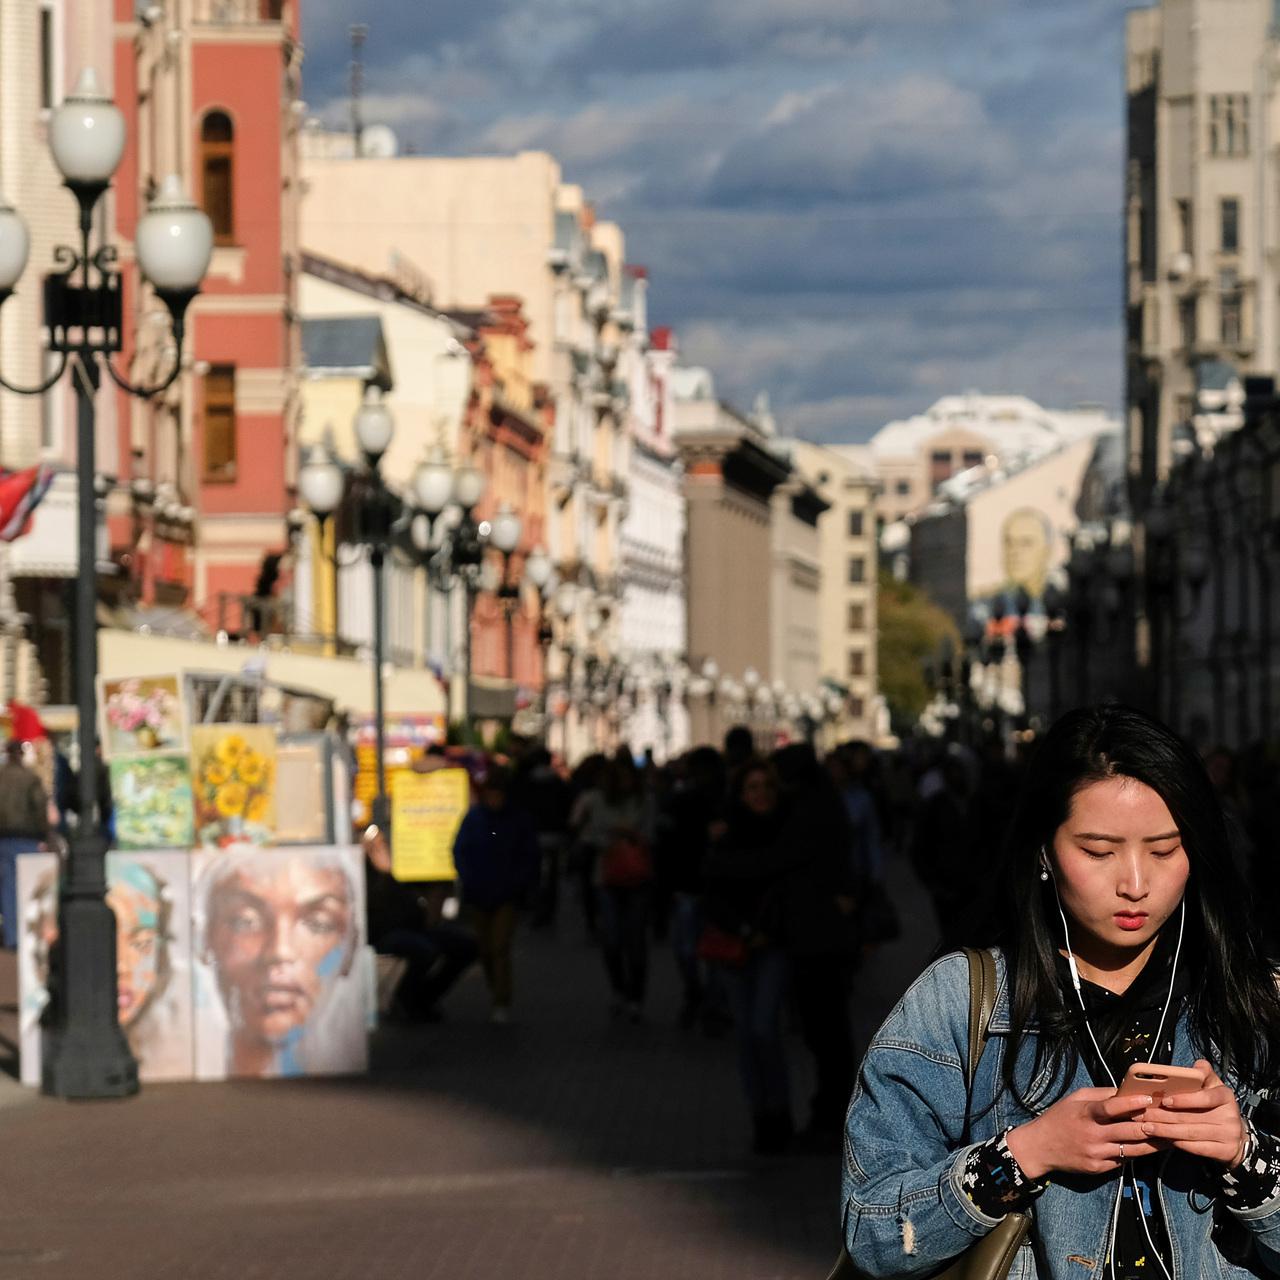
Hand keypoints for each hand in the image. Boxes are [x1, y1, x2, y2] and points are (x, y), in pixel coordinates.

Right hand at [1006, 1087, 1158, 1179]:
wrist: (1040, 1148)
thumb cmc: (1059, 1118)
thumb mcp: (1074, 1100)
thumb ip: (1100, 1096)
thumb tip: (1126, 1091)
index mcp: (1085, 1114)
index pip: (1110, 1108)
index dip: (1130, 1104)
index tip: (1148, 1099)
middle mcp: (1092, 1135)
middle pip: (1128, 1132)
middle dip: (1152, 1126)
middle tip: (1172, 1121)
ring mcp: (1097, 1154)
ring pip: (1133, 1149)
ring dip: (1154, 1144)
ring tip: (1172, 1137)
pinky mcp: (1100, 1169)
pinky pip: (1124, 1160)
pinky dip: (1139, 1153)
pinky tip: (1152, 1149)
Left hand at [1139, 1060, 1246, 1165]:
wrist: (1238, 1136)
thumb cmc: (1216, 1106)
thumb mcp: (1212, 1086)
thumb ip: (1202, 1074)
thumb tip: (1195, 1066)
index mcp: (1225, 1096)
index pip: (1206, 1097)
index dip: (1184, 1099)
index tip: (1164, 1100)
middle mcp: (1230, 1116)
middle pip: (1192, 1117)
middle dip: (1163, 1116)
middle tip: (1143, 1115)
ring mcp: (1230, 1135)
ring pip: (1191, 1133)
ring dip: (1165, 1130)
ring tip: (1146, 1127)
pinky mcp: (1226, 1151)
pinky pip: (1197, 1148)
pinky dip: (1178, 1143)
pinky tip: (1163, 1139)